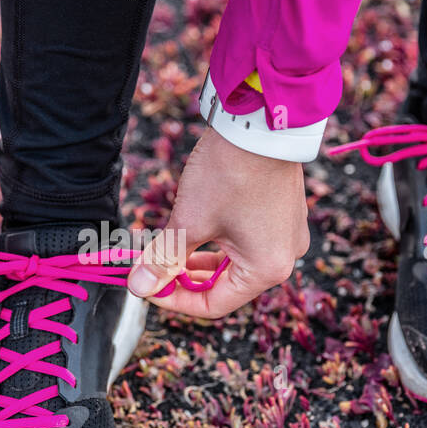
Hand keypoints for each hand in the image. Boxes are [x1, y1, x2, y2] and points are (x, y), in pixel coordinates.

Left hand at [126, 128, 308, 317]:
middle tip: (152, 266)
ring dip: (197, 258)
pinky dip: (217, 240)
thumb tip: (139, 286)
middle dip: (184, 276)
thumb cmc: (230, 173)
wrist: (260, 122)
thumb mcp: (189, 221)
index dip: (174, 300)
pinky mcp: (282, 215)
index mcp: (266, 269)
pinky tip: (192, 228)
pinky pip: (246, 241)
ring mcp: (287, 235)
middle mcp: (284, 258)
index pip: (214, 305)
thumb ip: (164, 259)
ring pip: (233, 262)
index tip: (147, 285)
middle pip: (224, 285)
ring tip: (166, 247)